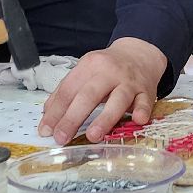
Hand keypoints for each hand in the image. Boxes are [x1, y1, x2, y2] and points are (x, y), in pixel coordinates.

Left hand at [38, 37, 165, 143]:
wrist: (139, 54)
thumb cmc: (108, 68)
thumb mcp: (85, 71)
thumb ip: (66, 92)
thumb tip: (47, 115)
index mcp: (89, 65)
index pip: (68, 90)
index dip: (55, 112)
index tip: (46, 130)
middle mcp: (109, 72)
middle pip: (88, 95)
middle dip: (73, 118)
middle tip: (62, 138)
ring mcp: (129, 82)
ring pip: (117, 99)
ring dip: (105, 118)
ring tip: (93, 135)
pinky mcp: (147, 91)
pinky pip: (145, 102)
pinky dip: (142, 111)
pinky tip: (137, 120)